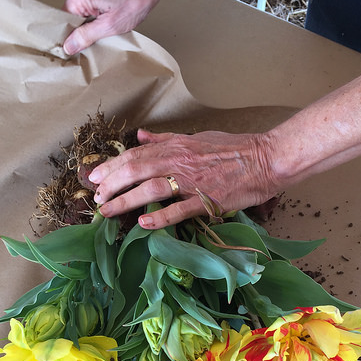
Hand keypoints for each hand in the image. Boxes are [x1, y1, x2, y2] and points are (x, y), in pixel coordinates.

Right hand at [63, 0, 171, 54]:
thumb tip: (69, 46)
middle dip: (82, 30)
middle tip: (96, 38)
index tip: (75, 48)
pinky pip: (89, 5)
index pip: (64, 20)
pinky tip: (107, 18)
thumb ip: (87, 36)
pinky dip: (96, 15)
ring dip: (90, 23)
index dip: (70, 36)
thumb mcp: (110, 25)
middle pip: (72, 16)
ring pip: (81, 12)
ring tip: (105, 25)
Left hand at [89, 129, 281, 227]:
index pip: (136, 154)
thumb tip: (140, 136)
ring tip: (108, 211)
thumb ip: (167, 140)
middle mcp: (180, 162)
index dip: (112, 165)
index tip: (94, 176)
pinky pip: (180, 210)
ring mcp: (193, 182)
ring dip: (126, 200)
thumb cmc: (233, 149)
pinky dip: (161, 217)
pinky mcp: (208, 200)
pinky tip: (144, 224)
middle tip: (95, 198)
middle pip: (136, 170)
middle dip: (111, 184)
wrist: (266, 160)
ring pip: (151, 189)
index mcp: (177, 147)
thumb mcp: (197, 138)